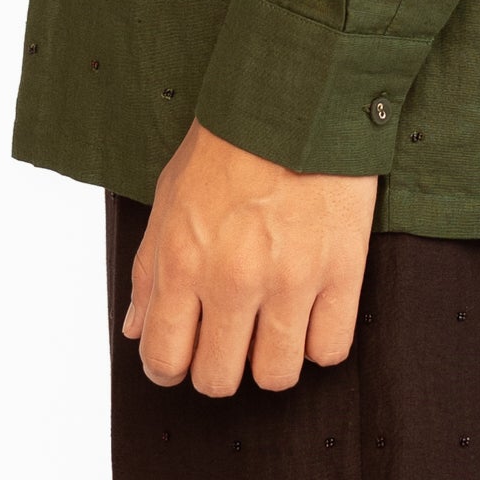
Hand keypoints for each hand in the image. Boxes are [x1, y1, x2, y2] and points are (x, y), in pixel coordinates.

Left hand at [123, 121, 377, 396]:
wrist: (296, 100)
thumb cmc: (229, 145)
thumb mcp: (169, 199)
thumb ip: (149, 272)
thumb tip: (138, 329)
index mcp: (183, 261)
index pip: (164, 357)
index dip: (167, 370)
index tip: (178, 361)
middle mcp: (233, 279)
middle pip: (218, 379)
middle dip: (217, 370)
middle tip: (226, 344)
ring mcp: (290, 280)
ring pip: (276, 376)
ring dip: (269, 363)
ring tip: (270, 332)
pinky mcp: (341, 272)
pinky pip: (330, 350)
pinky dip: (317, 344)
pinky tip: (308, 318)